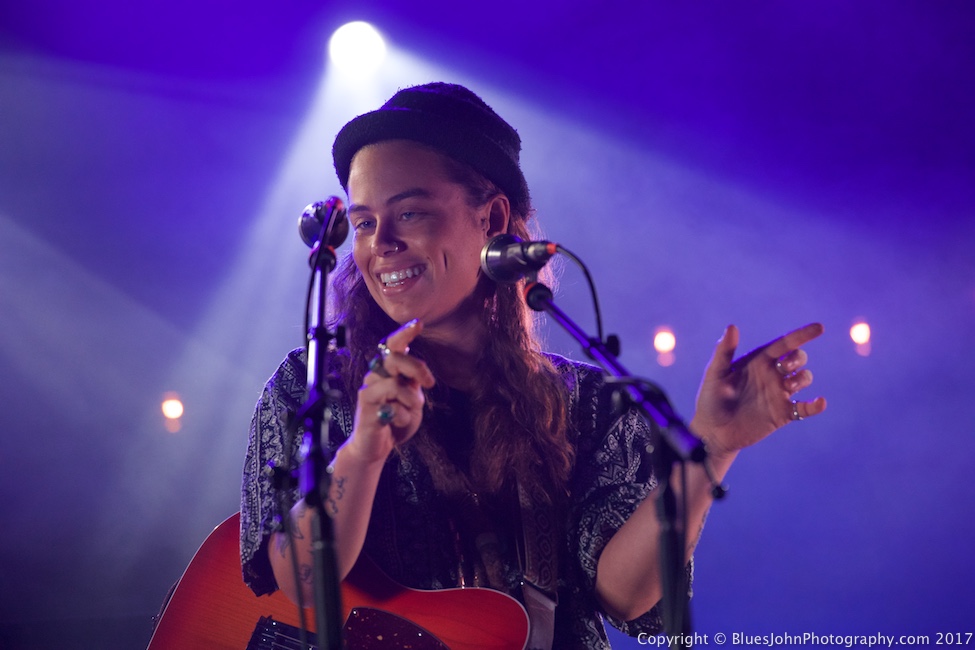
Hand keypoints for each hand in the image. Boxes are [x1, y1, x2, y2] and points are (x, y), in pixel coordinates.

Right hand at [349, 319, 435, 462]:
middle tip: (428, 383)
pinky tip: (397, 422)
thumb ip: (413, 383)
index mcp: (387, 370)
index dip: (404, 333)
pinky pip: (392, 408)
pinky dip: (402, 417)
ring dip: (411, 401)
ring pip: (395, 385)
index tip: (419, 323)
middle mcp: (375, 375)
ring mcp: (368, 390)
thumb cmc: (396, 420)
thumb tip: (419, 372)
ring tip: (410, 412)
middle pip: (395, 358)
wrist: (377, 446)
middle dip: (417, 368)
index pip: (393, 345)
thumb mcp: (412, 399)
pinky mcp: (366, 407)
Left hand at [691, 323, 826, 458]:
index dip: (802, 335)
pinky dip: (815, 405)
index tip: (819, 328)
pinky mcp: (782, 414)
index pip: (783, 344)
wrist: (713, 432)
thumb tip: (731, 326)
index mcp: (758, 362)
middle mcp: (771, 375)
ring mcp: (778, 394)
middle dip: (798, 358)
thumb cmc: (710, 400)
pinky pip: (805, 408)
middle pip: (797, 359)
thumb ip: (724, 351)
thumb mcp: (715, 374)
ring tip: (788, 386)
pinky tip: (820, 403)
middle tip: (784, 367)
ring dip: (802, 378)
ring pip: (803, 379)